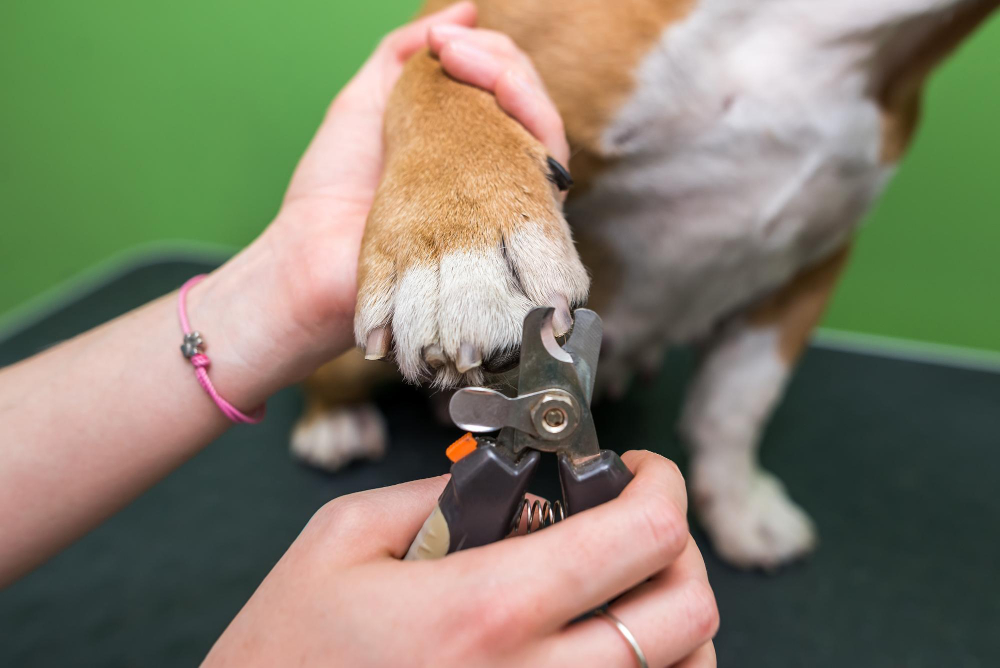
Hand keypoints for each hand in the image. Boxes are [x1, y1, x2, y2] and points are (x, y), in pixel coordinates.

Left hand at [190, 1, 573, 403]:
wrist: (313, 254)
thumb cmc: (332, 189)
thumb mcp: (365, 98)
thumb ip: (404, 52)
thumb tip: (465, 9)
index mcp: (463, 139)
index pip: (503, 83)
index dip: (485, 51)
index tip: (440, 39)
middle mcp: (491, 166)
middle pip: (530, 99)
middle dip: (500, 59)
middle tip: (451, 49)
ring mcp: (504, 200)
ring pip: (546, 130)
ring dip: (517, 84)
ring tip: (468, 65)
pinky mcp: (512, 231)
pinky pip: (547, 176)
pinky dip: (533, 129)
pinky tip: (497, 108)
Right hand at [204, 451, 717, 666]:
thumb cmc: (287, 650)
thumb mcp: (343, 540)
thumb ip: (440, 494)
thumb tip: (512, 474)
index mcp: (485, 607)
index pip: (639, 535)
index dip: (662, 485)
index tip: (641, 470)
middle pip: (688, 613)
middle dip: (682, 549)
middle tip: (639, 523)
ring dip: (673, 620)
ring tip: (624, 587)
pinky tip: (605, 646)